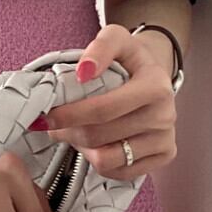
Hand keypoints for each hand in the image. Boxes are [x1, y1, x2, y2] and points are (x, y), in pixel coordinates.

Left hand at [34, 23, 177, 179]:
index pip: (103, 109)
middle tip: (53, 124)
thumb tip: (83, 72)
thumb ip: (99, 48)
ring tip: (74, 133)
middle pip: (99, 136)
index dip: (68, 115)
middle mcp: (165, 115)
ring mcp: (165, 139)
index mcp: (155, 86)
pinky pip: (118, 172)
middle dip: (68, 131)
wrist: (154, 75)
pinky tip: (94, 144)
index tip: (45, 116)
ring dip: (81, 147)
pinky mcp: (164, 156)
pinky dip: (98, 161)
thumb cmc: (129, 59)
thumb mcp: (116, 39)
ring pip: (106, 159)